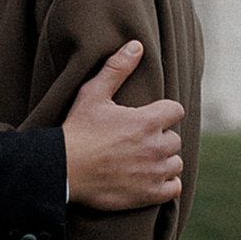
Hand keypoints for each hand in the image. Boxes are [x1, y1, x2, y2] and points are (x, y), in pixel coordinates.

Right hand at [63, 39, 187, 213]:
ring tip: (144, 160)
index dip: (163, 112)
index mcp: (147, 121)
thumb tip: (137, 45)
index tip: (149, 117)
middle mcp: (155, 147)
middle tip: (139, 140)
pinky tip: (151, 178)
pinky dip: (167, 183)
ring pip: (175, 163)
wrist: (64, 169)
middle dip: (161, 137)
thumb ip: (117, 68)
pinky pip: (174, 187)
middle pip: (175, 138)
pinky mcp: (149, 194)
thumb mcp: (93, 93)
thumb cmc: (77, 130)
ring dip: (164, 161)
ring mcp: (154, 172)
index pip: (176, 110)